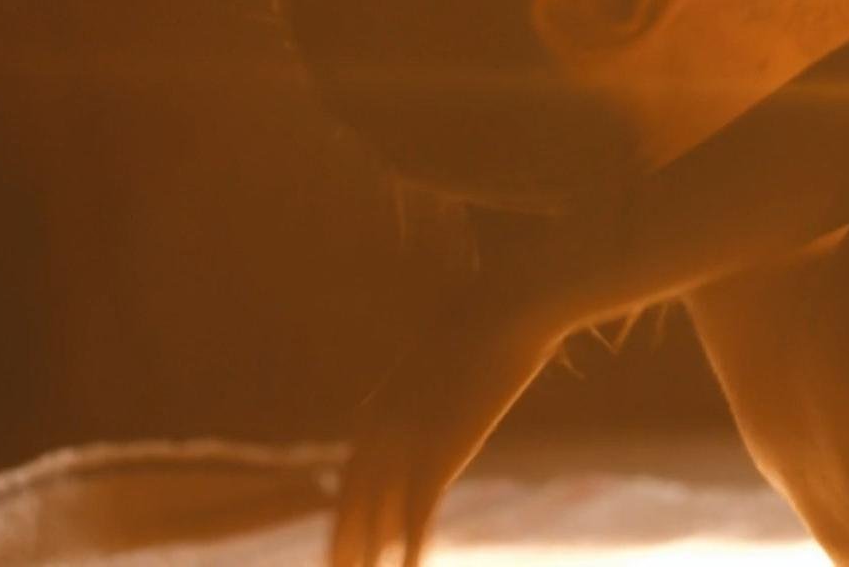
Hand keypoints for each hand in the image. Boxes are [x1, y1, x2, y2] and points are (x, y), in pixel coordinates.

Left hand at [329, 263, 561, 566]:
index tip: (343, 547)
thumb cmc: (488, 317)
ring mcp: (408, 441)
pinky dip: (410, 548)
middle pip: (353, 503)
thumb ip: (439, 375)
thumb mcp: (453, 350)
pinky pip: (416, 514)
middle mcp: (383, 428)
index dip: (346, 516)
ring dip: (369, 557)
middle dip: (345, 546)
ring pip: (376, 517)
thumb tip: (451, 375)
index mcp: (383, 407)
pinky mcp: (439, 450)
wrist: (505, 306)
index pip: (353, 476)